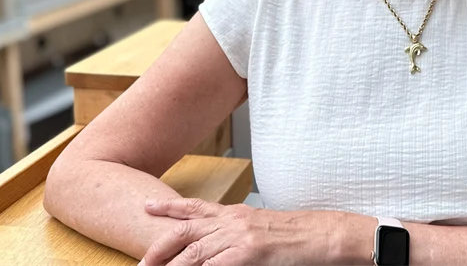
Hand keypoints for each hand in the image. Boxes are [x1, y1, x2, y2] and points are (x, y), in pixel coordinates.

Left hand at [139, 197, 327, 265]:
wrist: (325, 234)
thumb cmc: (299, 235)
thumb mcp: (263, 229)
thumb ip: (239, 236)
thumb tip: (222, 248)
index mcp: (236, 214)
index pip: (195, 207)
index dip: (168, 207)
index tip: (147, 205)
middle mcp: (233, 221)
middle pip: (185, 230)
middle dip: (159, 246)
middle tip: (141, 262)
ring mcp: (240, 236)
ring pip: (193, 251)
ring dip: (171, 265)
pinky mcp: (249, 253)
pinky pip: (214, 265)